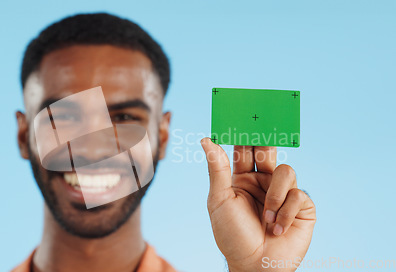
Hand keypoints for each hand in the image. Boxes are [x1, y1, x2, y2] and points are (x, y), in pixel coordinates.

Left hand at [201, 138, 315, 271]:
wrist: (255, 265)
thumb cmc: (231, 235)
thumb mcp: (219, 200)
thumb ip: (217, 168)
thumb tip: (206, 139)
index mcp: (241, 178)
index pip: (244, 150)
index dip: (244, 134)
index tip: (243, 115)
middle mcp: (262, 182)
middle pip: (267, 151)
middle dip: (266, 141)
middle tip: (265, 130)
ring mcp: (282, 193)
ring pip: (285, 171)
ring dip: (274, 195)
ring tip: (266, 218)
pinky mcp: (301, 206)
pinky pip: (297, 194)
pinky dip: (284, 214)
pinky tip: (277, 229)